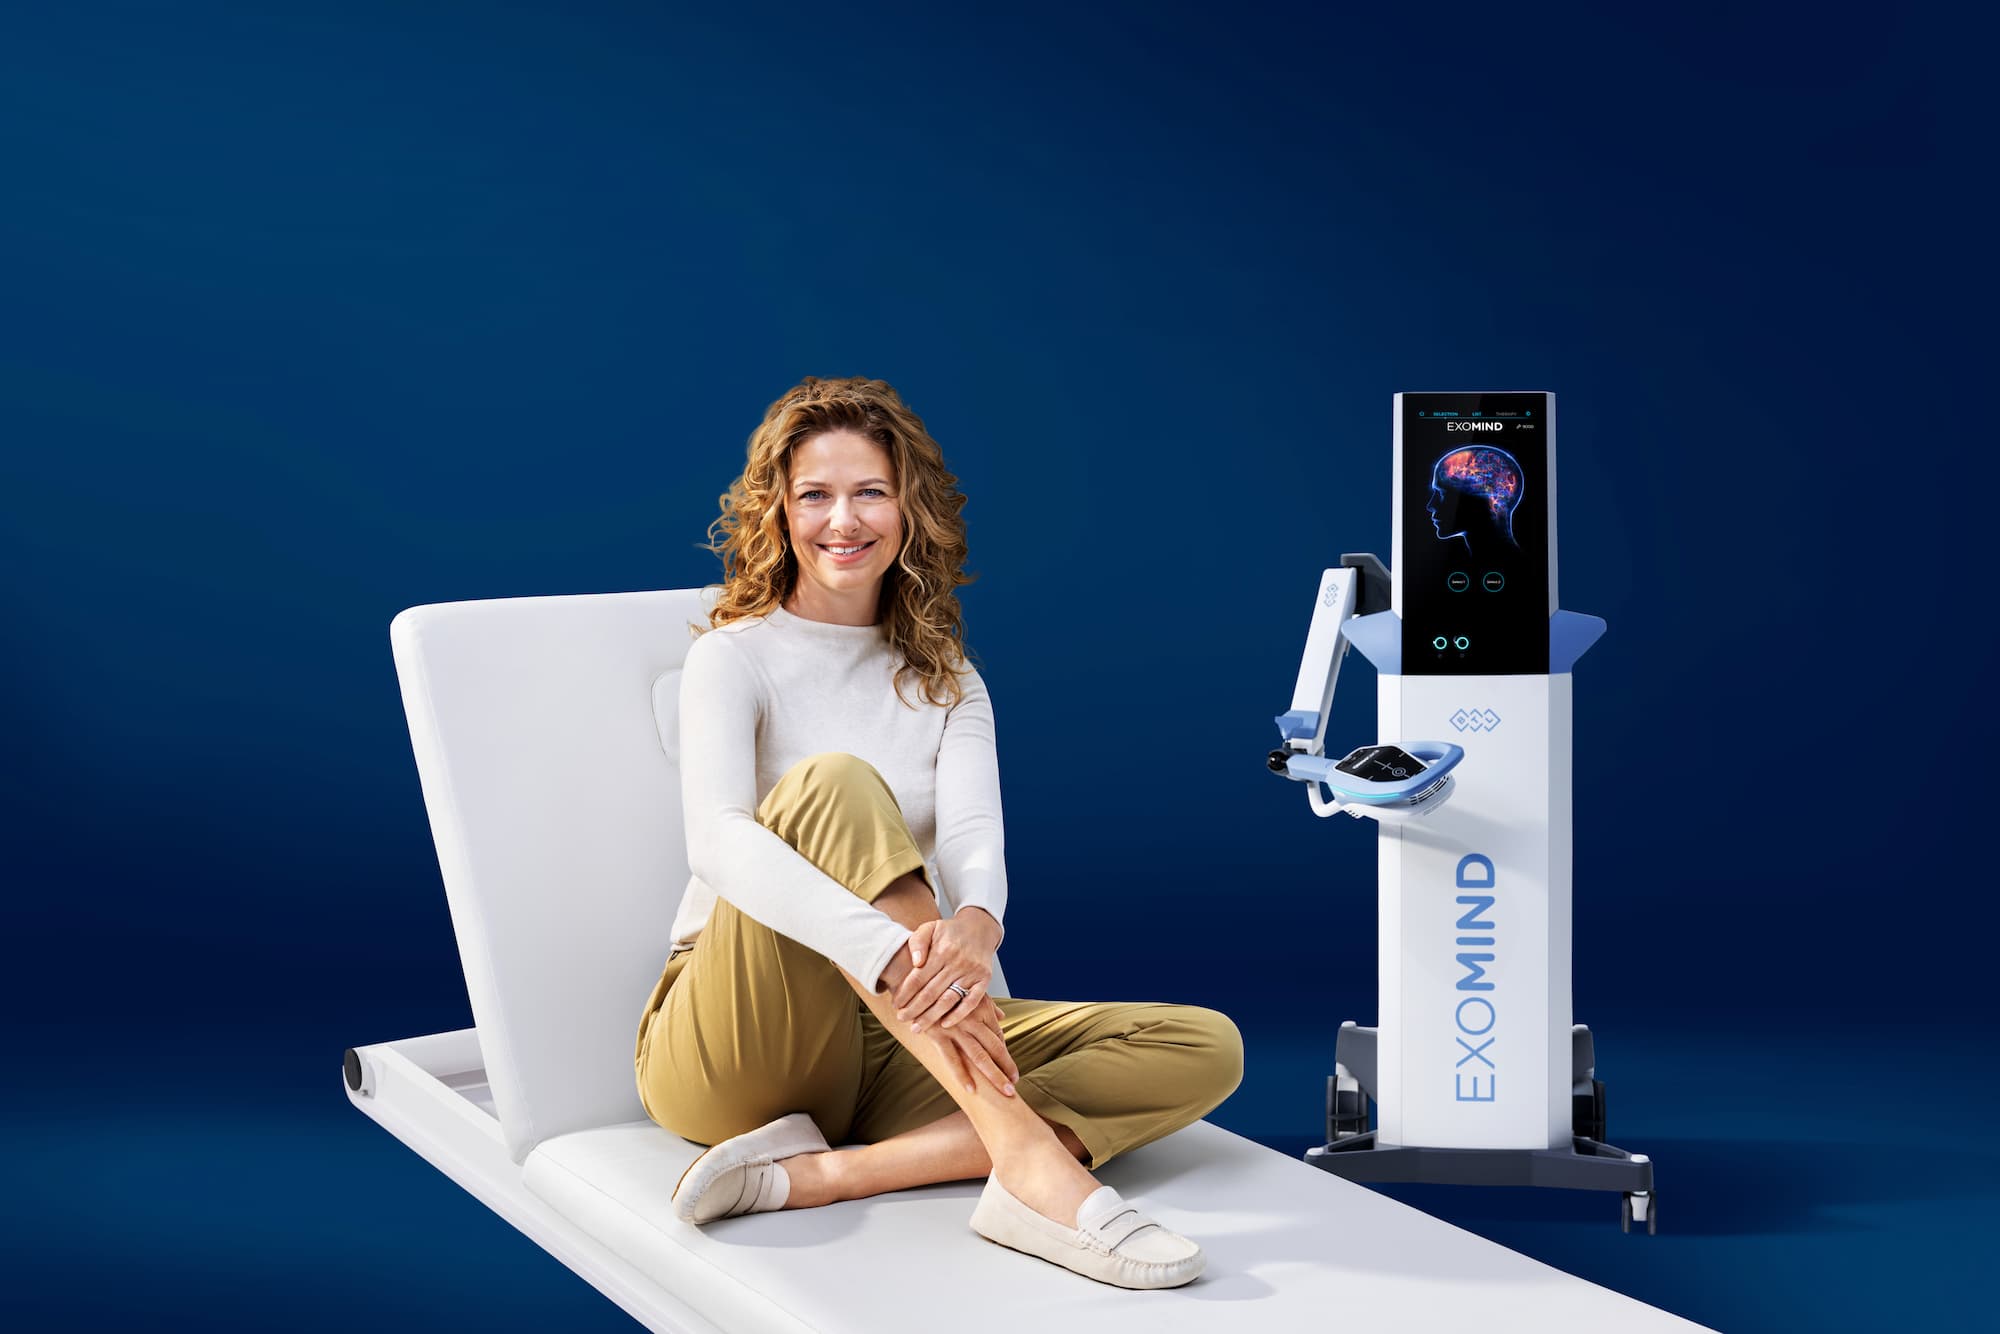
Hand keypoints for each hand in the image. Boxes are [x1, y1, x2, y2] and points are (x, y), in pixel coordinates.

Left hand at [893, 909, 1000, 1032]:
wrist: (979, 928)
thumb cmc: (950, 931)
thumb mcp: (930, 927)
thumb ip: (918, 942)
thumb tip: (915, 962)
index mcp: (941, 950)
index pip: (918, 978)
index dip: (905, 993)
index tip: (896, 1004)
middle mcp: (957, 962)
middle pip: (930, 992)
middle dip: (914, 1009)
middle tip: (902, 1019)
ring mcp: (972, 972)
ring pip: (948, 1000)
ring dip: (931, 1017)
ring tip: (917, 1028)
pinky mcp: (984, 980)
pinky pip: (971, 1002)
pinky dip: (958, 1015)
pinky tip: (945, 1024)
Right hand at [925, 995, 1018, 1097]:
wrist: (914, 979)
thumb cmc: (942, 986)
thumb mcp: (967, 990)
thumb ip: (987, 1005)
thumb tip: (1002, 1015)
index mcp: (981, 1007)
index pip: (998, 1035)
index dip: (1005, 1054)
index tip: (1010, 1069)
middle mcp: (972, 1019)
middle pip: (995, 1047)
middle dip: (1007, 1068)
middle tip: (1015, 1085)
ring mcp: (956, 1027)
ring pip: (980, 1056)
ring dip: (994, 1075)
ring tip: (1006, 1091)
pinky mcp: (938, 1034)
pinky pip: (952, 1058)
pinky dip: (962, 1075)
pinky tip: (972, 1089)